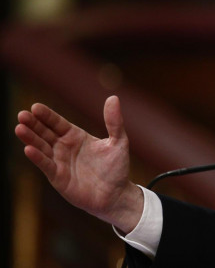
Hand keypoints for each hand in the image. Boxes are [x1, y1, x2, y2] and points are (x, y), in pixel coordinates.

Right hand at [14, 95, 142, 233]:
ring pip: (41, 147)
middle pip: (44, 133)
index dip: (46, 115)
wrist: (116, 194)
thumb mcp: (118, 141)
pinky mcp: (58, 177)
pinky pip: (46, 165)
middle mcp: (64, 147)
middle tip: (21, 114)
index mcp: (76, 136)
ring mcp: (59, 162)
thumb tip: (113, 97)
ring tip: (19, 128)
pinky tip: (28, 149)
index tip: (35, 106)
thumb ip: (114, 121)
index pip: (57, 123)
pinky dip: (38, 158)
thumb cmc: (117, 167)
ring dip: (30, 138)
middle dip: (33, 124)